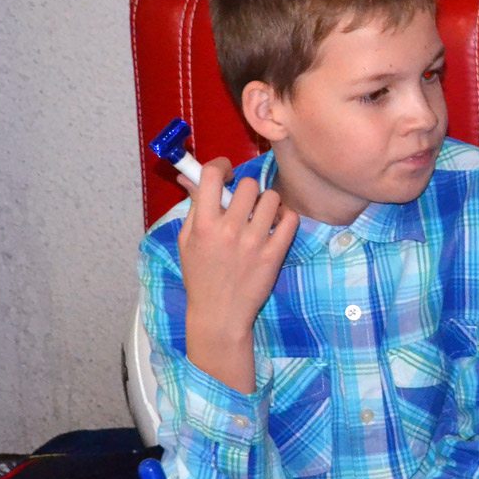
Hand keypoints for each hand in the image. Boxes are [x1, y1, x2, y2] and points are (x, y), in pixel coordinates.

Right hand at [177, 160, 297, 393]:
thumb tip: (193, 176)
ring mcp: (253, 242)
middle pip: (248, 184)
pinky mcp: (274, 254)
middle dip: (247, 189)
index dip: (220, 165)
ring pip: (272, 199)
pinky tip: (277, 226)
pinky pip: (290, 220)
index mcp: (203, 224)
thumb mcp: (187, 240)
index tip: (225, 172)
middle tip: (245, 203)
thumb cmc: (200, 276)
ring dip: (268, 203)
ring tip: (262, 215)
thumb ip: (193, 207)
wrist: (220, 313)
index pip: (211, 175)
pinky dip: (286, 219)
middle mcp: (228, 229)